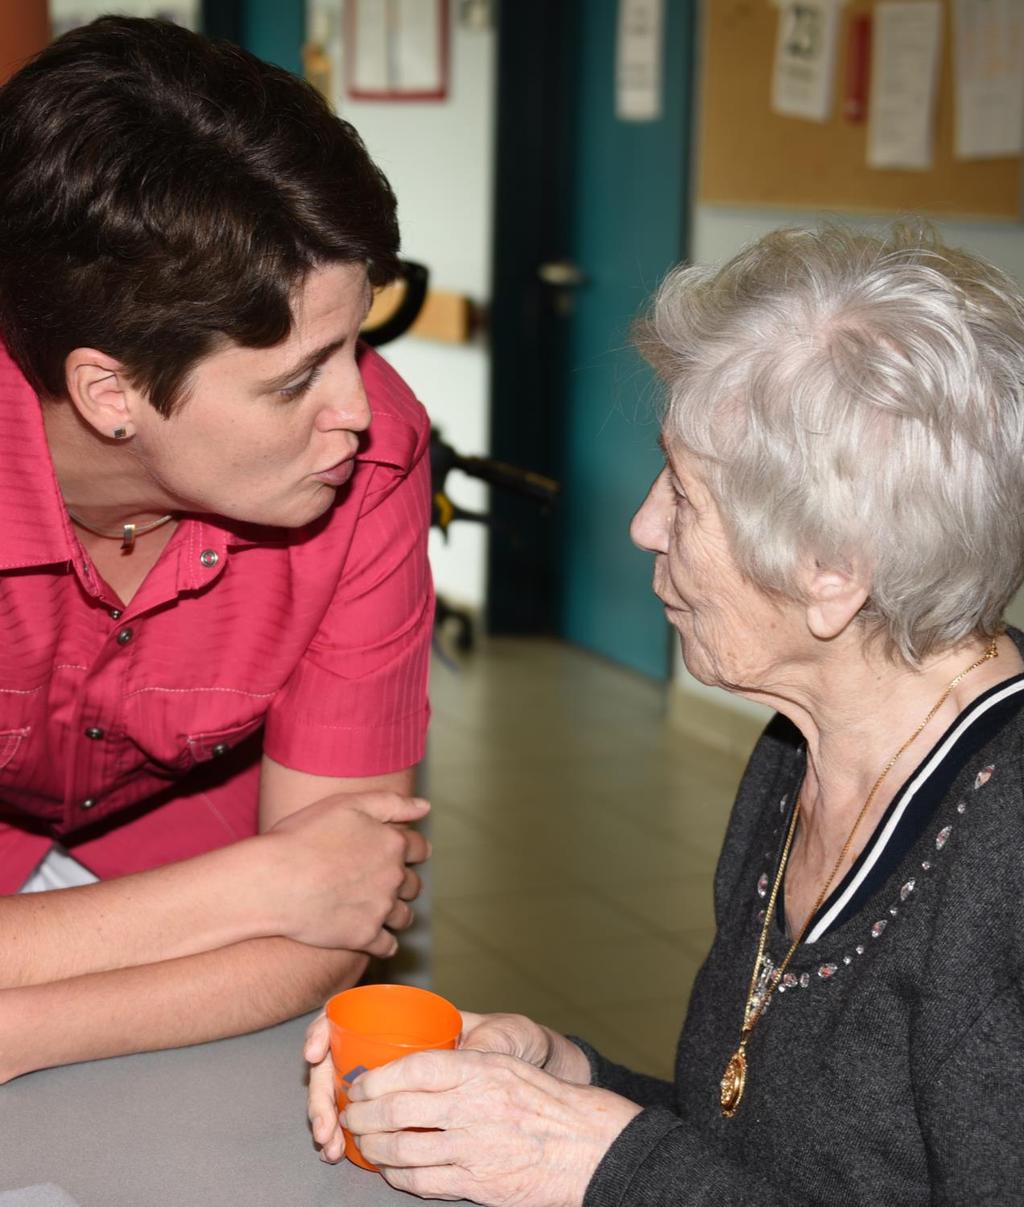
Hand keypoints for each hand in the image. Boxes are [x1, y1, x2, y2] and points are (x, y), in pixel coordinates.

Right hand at [261, 791, 429, 955]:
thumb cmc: (303, 837)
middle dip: (405, 883)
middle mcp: (393, 878)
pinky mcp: (364, 937)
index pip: (419, 848)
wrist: (274, 881)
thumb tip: (425, 807)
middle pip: (413, 884)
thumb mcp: (347, 804)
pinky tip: (375, 939)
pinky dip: (384, 943)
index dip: (413, 849)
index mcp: (392, 844)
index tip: (405, 853)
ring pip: (403, 916)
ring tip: (381, 910)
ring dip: (397, 913)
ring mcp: (380, 909)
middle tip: (387, 881)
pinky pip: (387, 946)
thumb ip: (390, 802)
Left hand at [305, 1008, 593, 1164]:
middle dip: (363, 1116)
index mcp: (479, 1069)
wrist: (583, 1144)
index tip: (360, 1084)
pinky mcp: (477, 1183)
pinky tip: (391, 1170)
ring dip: (374, 1148)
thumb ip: (462, 1060)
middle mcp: (473, 1106)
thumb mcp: (505, 1063)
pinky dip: (398, 1176)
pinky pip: (423, 1182)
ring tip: (364, 1143)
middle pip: (398, 1110)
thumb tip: (411, 1061)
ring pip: (403, 1150)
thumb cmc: (543, 1099)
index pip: (413, 1068)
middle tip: (351, 1115)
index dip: (377, 1078)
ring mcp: (473, 1148)